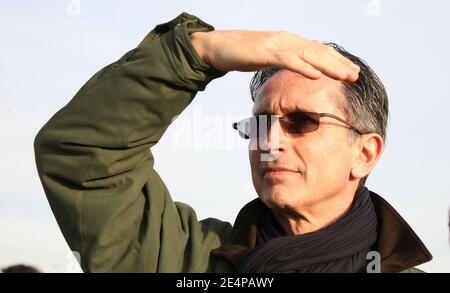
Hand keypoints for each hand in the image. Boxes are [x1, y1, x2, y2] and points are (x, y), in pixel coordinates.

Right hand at [191, 30, 359, 80]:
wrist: (218, 46)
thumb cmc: (241, 53)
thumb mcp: (267, 56)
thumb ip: (285, 58)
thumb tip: (300, 65)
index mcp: (289, 42)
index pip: (318, 50)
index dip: (336, 60)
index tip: (351, 71)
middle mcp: (287, 40)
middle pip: (319, 51)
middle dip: (339, 63)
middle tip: (356, 75)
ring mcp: (277, 44)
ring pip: (309, 54)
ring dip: (329, 66)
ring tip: (345, 76)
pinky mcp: (265, 51)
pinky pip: (288, 60)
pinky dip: (303, 67)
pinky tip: (316, 75)